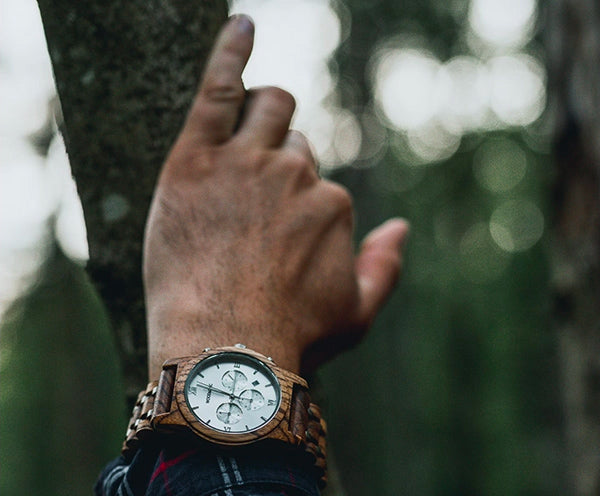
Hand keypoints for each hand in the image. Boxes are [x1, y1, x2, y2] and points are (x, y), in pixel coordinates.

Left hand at [143, 15, 408, 378]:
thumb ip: (385, 268)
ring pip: (266, 108)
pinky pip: (218, 88)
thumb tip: (400, 227)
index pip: (317, 184)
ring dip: (263, 116)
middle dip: (279, 162)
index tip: (272, 242)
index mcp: (331, 205)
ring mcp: (246, 162)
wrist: (226, 352)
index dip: (295, 210)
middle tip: (250, 207)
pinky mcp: (196, 160)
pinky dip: (230, 52)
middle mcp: (295, 174)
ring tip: (242, 149)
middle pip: (293, 142)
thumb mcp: (356, 316)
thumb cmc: (291, 340)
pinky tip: (240, 27)